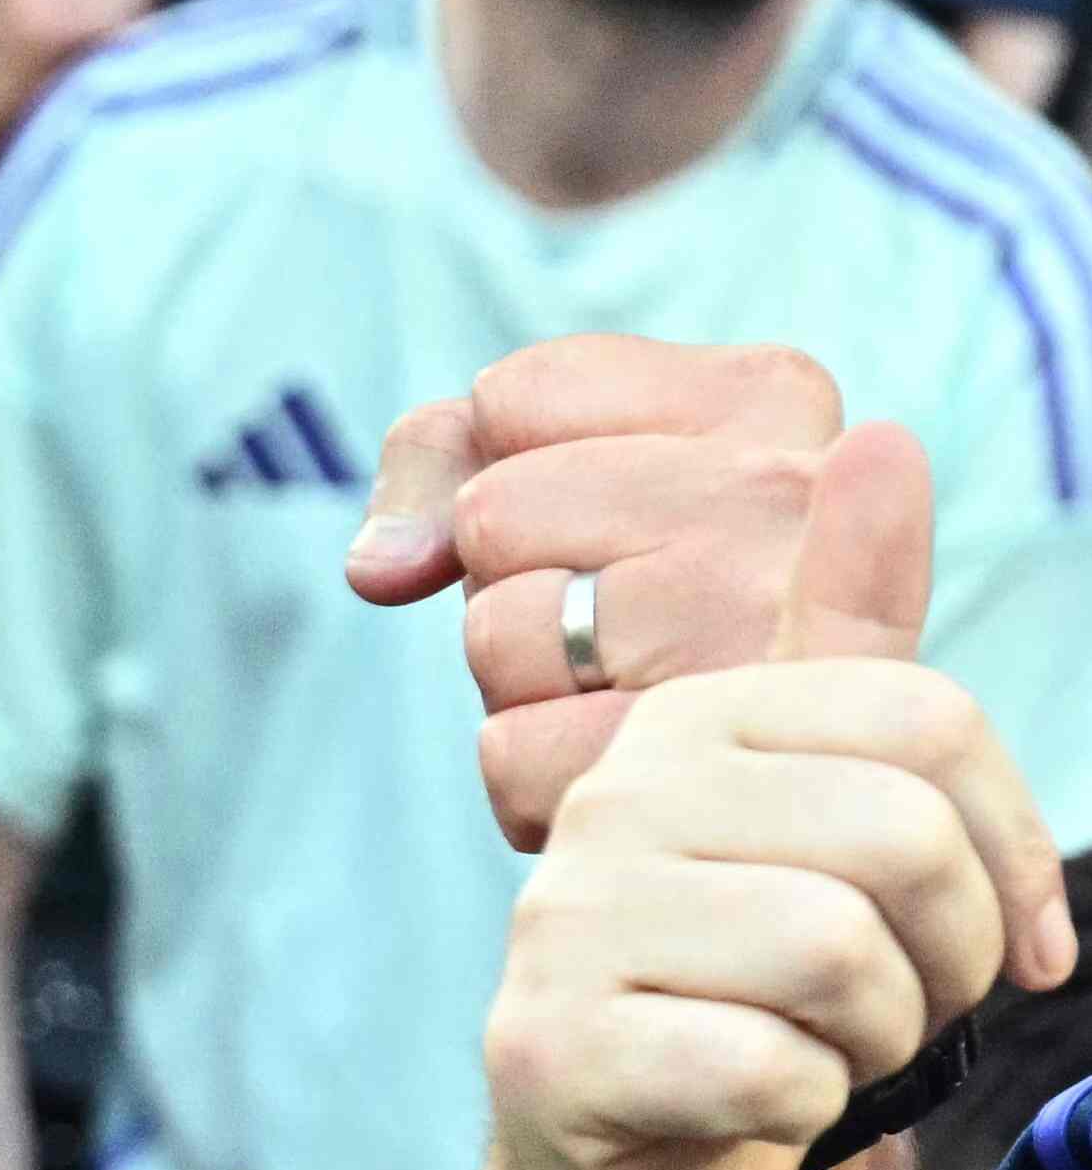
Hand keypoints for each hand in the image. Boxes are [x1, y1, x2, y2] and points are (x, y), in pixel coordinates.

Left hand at [346, 335, 844, 846]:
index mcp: (771, 392)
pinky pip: (508, 751)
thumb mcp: (579, 479)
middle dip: (517, 576)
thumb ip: (449, 457)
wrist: (789, 777)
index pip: (512, 396)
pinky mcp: (712, 752)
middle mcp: (786, 489)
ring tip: (630, 681)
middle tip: (619, 617)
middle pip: (493, 512)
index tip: (610, 516)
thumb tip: (379, 566)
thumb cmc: (669, 607)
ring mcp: (760, 621)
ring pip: (494, 631)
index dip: (518, 472)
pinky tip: (620, 755)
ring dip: (524, 675)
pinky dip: (531, 772)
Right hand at [480, 427, 1070, 1169]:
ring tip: (831, 1052)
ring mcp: (559, 928)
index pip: (927, 722)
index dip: (1017, 849)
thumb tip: (878, 437)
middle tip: (910, 1009)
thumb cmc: (751, 992)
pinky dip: (803, 1112)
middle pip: (896, 839)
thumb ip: (854, 643)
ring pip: (839, 958)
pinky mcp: (545, 1054)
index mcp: (687, 722)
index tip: (1016, 946)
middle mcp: (607, 802)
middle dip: (949, 956)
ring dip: (880, 1039)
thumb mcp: (822, 810)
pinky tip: (753, 1109)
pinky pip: (771, 1071)